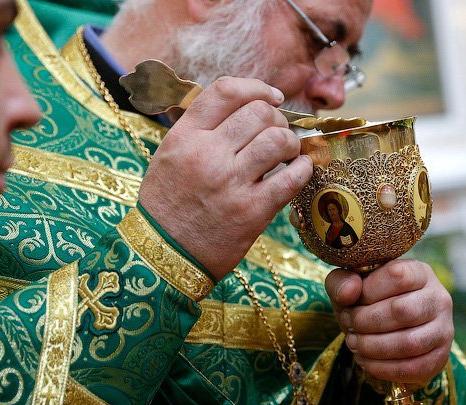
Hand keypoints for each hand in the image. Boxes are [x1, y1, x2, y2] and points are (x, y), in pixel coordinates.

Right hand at [138, 76, 311, 280]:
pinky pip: (291, 179)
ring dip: (291, 143)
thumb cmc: (168, 206)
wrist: (163, 255)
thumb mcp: (170, 156)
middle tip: (279, 133)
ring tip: (289, 153)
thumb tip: (244, 108)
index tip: (272, 97)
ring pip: (278, 140)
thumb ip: (201, 131)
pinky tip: (300, 170)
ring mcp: (231, 183)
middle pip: (258, 113)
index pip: (226, 92)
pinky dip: (303, 169)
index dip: (256, 88)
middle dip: (278, 119)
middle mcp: (207, 155)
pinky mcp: (252, 212)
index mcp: (184, 137)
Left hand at [326, 259, 453, 385]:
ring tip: (355, 344)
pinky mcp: (440, 357)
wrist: (390, 331)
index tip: (351, 303)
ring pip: (409, 343)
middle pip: (402, 311)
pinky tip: (366, 361)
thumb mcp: (351, 287)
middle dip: (366, 322)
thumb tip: (349, 291)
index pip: (397, 276)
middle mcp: (438, 298)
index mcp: (420, 272)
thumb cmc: (370, 303)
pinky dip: (382, 368)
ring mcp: (443, 329)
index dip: (368, 292)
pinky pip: (412, 368)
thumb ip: (342, 282)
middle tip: (350, 325)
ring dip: (372, 347)